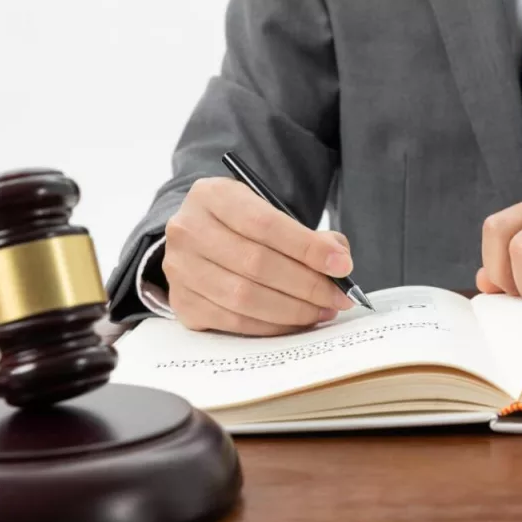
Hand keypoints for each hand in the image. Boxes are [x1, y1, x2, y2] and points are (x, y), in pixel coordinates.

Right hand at [162, 177, 354, 335]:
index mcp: (212, 196)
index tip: (341, 265)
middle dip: (307, 285)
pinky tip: (295, 321)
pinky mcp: (182, 302)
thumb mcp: (268, 211)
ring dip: (292, 310)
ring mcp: (180, 269)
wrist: (199, 239)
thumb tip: (338, 261)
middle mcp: (188, 230)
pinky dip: (272, 326)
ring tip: (321, 310)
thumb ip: (306, 234)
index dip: (307, 248)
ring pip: (244, 297)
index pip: (265, 224)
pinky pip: (234, 322)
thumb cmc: (240, 226)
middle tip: (338, 296)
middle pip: (256, 264)